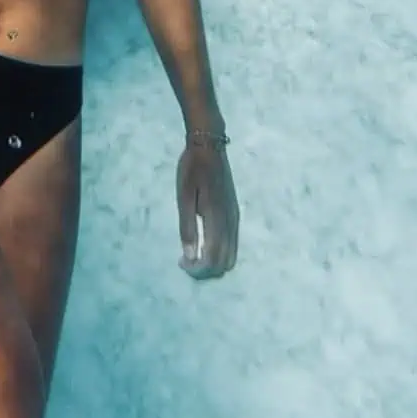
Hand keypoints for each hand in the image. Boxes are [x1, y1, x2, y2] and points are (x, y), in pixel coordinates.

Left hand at [176, 136, 238, 279]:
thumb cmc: (192, 169)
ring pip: (231, 257)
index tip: (181, 262)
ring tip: (192, 255)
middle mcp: (231, 223)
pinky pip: (232, 246)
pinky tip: (203, 244)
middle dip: (205, 270)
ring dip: (213, 263)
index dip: (198, 269)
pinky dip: (219, 254)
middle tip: (185, 261)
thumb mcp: (184, 196)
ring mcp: (235, 220)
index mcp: (217, 219)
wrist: (209, 147)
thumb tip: (188, 255)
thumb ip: (187, 226)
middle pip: (225, 264)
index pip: (213, 259)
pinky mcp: (234, 215)